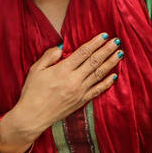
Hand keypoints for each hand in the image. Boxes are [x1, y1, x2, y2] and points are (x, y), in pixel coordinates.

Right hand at [0, 33, 121, 152]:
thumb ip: (49, 56)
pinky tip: (114, 75)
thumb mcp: (35, 70)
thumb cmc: (31, 92)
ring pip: (99, 74)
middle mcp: (74, 80)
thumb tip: (62, 46)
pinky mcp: (81, 101)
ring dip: (110, 63)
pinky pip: (98, 90)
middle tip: (117, 41)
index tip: (104, 35)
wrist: (32, 117)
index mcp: (62, 70)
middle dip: (107, 50)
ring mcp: (79, 91)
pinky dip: (107, 83)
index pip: (83, 52)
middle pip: (95, 61)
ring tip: (119, 53)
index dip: (95, 43)